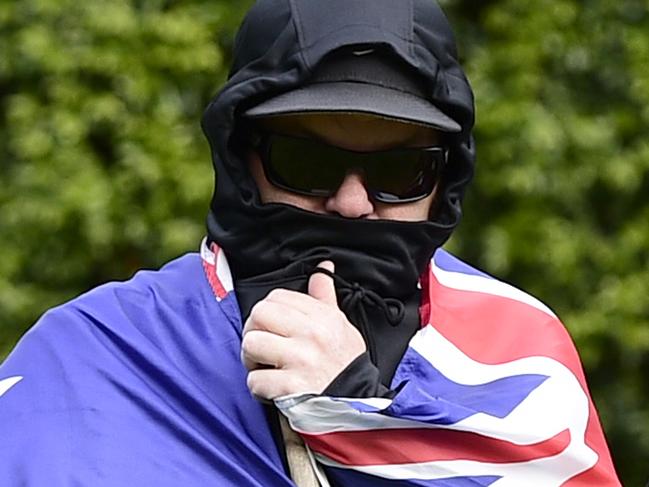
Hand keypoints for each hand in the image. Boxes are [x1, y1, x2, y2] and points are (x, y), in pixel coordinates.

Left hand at [241, 261, 365, 399]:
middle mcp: (312, 334)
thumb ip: (325, 297)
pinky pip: (254, 380)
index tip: (273, 328)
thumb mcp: (342, 325)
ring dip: (251, 360)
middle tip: (262, 346)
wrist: (357, 405)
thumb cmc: (345, 364)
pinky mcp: (291, 387)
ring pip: (251, 344)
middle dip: (253, 331)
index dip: (268, 312)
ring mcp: (301, 360)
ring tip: (264, 366)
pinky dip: (259, 388)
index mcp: (323, 316)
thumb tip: (323, 268)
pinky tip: (272, 389)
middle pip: (258, 314)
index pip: (276, 297)